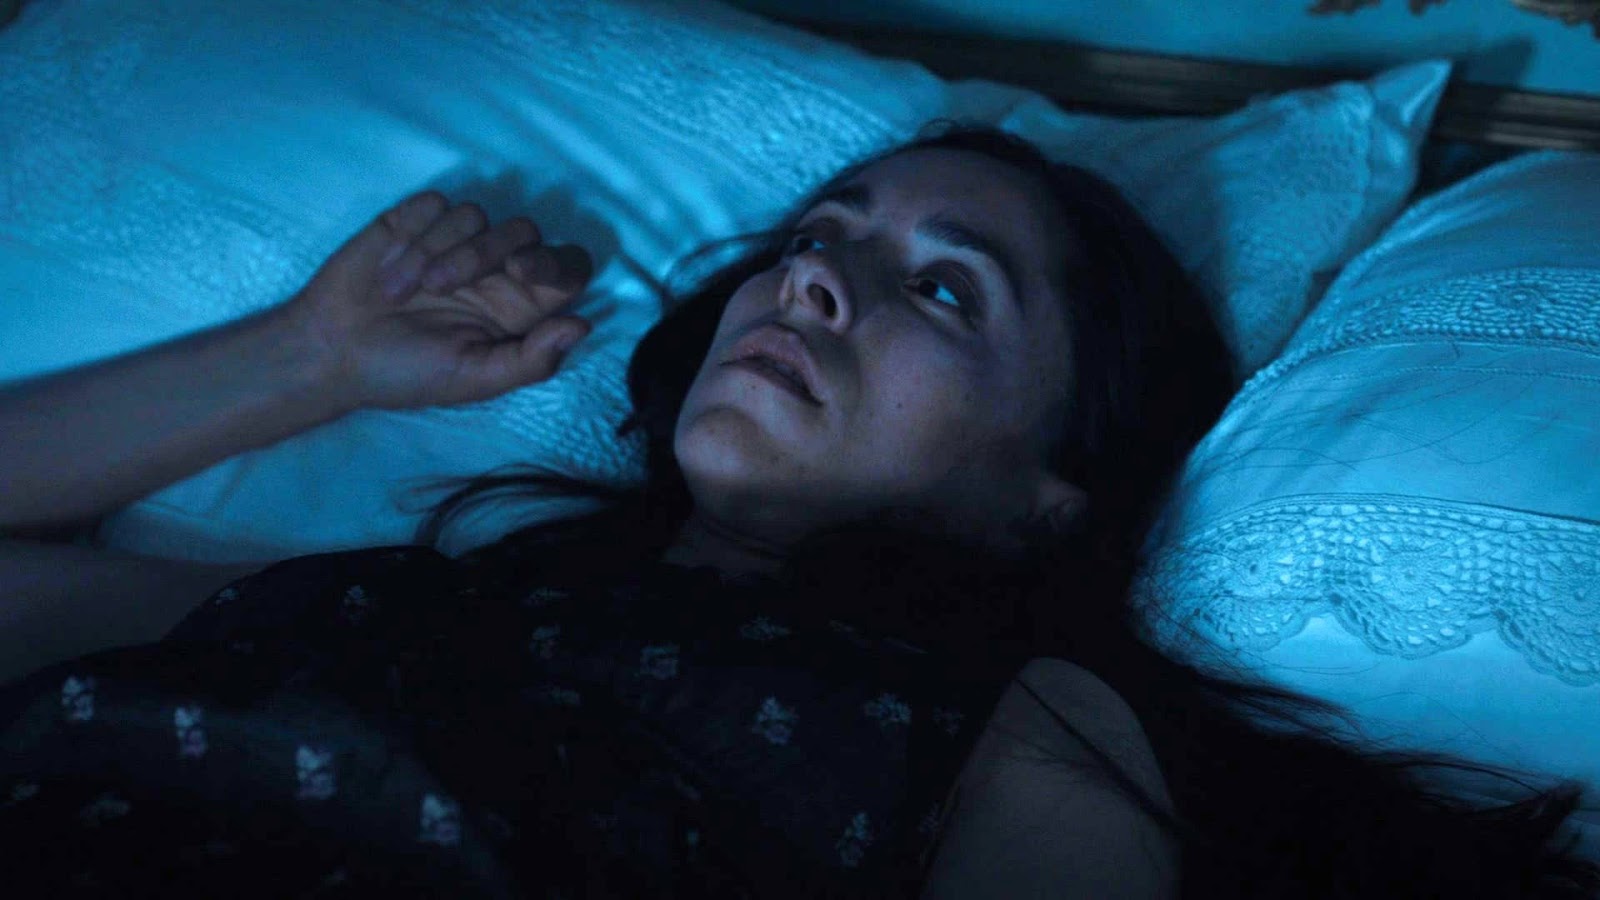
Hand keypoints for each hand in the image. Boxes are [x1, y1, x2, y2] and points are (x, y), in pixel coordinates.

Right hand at [280, 190, 595, 410]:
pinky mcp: (415, 221)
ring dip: (438, 252)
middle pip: (525, 231)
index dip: (556, 260)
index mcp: (519, 308)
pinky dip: (413, 234)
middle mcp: (495, 271)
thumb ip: (532, 359)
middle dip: (486, 253)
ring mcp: (455, 242)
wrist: (331, 353)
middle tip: (443, 286)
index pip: (566, 268)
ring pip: (477, 215)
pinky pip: (436, 204)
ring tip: (401, 294)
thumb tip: (584, 325)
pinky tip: (388, 270)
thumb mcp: (473, 379)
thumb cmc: (407, 373)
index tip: (522, 269)